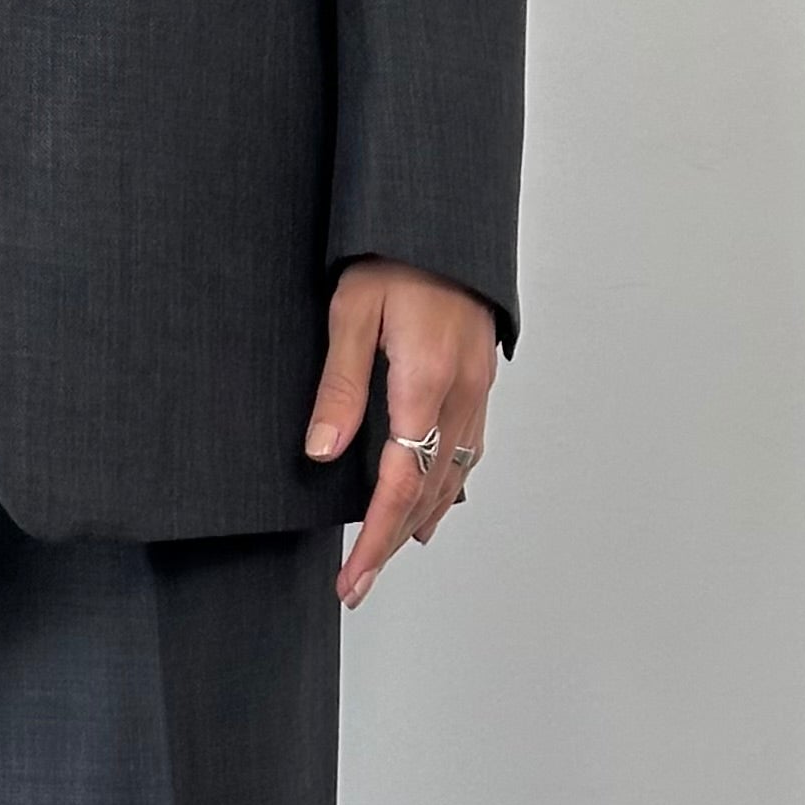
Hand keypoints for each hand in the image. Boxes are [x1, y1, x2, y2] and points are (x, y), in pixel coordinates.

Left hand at [303, 258, 496, 607]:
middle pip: (428, 494)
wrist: (443, 221)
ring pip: (453, 477)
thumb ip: (339, 385)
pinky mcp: (480, 381)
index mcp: (424, 384)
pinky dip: (447, 486)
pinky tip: (431, 501)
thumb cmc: (393, 258)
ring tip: (387, 552)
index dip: (373, 539)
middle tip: (356, 582)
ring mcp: (476, 391)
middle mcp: (459, 397)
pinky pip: (468, 450)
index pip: (398, 485)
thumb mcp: (350, 312)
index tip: (352, 578)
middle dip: (390, 543)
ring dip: (419, 520)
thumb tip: (323, 452)